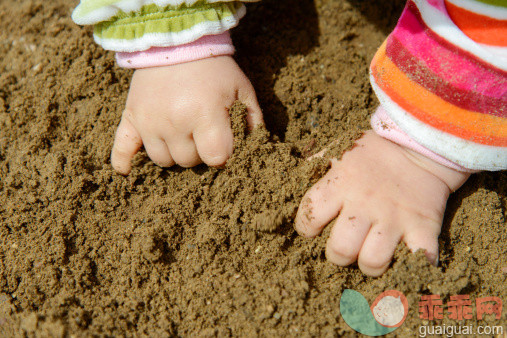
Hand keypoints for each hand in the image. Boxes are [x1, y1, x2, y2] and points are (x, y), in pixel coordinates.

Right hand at [111, 56, 262, 174]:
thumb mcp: (241, 89)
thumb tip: (255, 147)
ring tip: (181, 135)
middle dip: (199, 152)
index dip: (223, 154)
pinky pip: (122, 148)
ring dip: (174, 153)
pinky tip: (127, 171)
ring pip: (163, 160)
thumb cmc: (214, 69)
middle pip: (188, 161)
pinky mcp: (131, 118)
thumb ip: (252, 120)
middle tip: (203, 134)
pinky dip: (124, 162)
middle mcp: (174, 122)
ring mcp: (149, 121)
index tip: (223, 144)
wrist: (177, 41)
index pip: (215, 158)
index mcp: (205, 114)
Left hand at [295, 131, 469, 275]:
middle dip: (338, 255)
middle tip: (344, 248)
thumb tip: (296, 174)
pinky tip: (407, 259)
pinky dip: (414, 264)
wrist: (422, 144)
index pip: (309, 217)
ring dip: (369, 265)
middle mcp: (364, 203)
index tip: (313, 229)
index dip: (306, 228)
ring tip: (370, 255)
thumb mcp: (341, 148)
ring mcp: (395, 218)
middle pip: (341, 249)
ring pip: (373, 261)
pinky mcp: (423, 227)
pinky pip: (418, 258)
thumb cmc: (375, 150)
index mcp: (340, 183)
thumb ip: (317, 163)